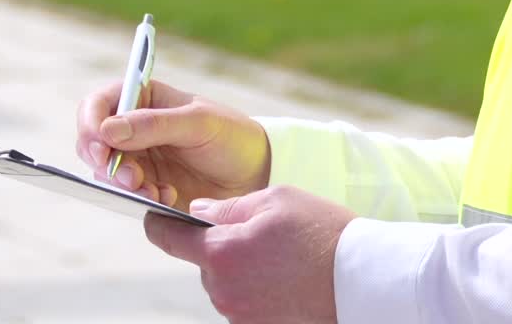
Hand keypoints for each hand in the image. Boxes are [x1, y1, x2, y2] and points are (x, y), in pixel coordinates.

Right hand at [76, 79, 270, 212]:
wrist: (255, 174)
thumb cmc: (230, 135)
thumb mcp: (198, 122)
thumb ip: (154, 124)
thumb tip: (108, 130)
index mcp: (145, 99)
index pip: (100, 104)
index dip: (91, 123)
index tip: (100, 145)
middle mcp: (135, 129)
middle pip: (95, 143)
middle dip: (106, 162)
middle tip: (130, 177)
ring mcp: (140, 160)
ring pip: (108, 174)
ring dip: (125, 184)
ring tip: (153, 190)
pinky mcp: (147, 189)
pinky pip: (128, 197)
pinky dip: (142, 199)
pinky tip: (167, 197)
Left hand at [145, 185, 354, 323]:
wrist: (358, 280)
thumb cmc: (319, 233)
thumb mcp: (275, 199)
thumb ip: (229, 207)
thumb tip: (199, 212)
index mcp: (221, 252)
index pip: (171, 239)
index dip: (159, 225)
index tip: (153, 218)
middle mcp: (223, 289)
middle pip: (205, 261)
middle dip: (221, 243)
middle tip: (259, 229)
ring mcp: (239, 313)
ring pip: (225, 280)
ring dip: (240, 264)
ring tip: (280, 252)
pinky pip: (243, 299)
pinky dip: (256, 285)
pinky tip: (284, 273)